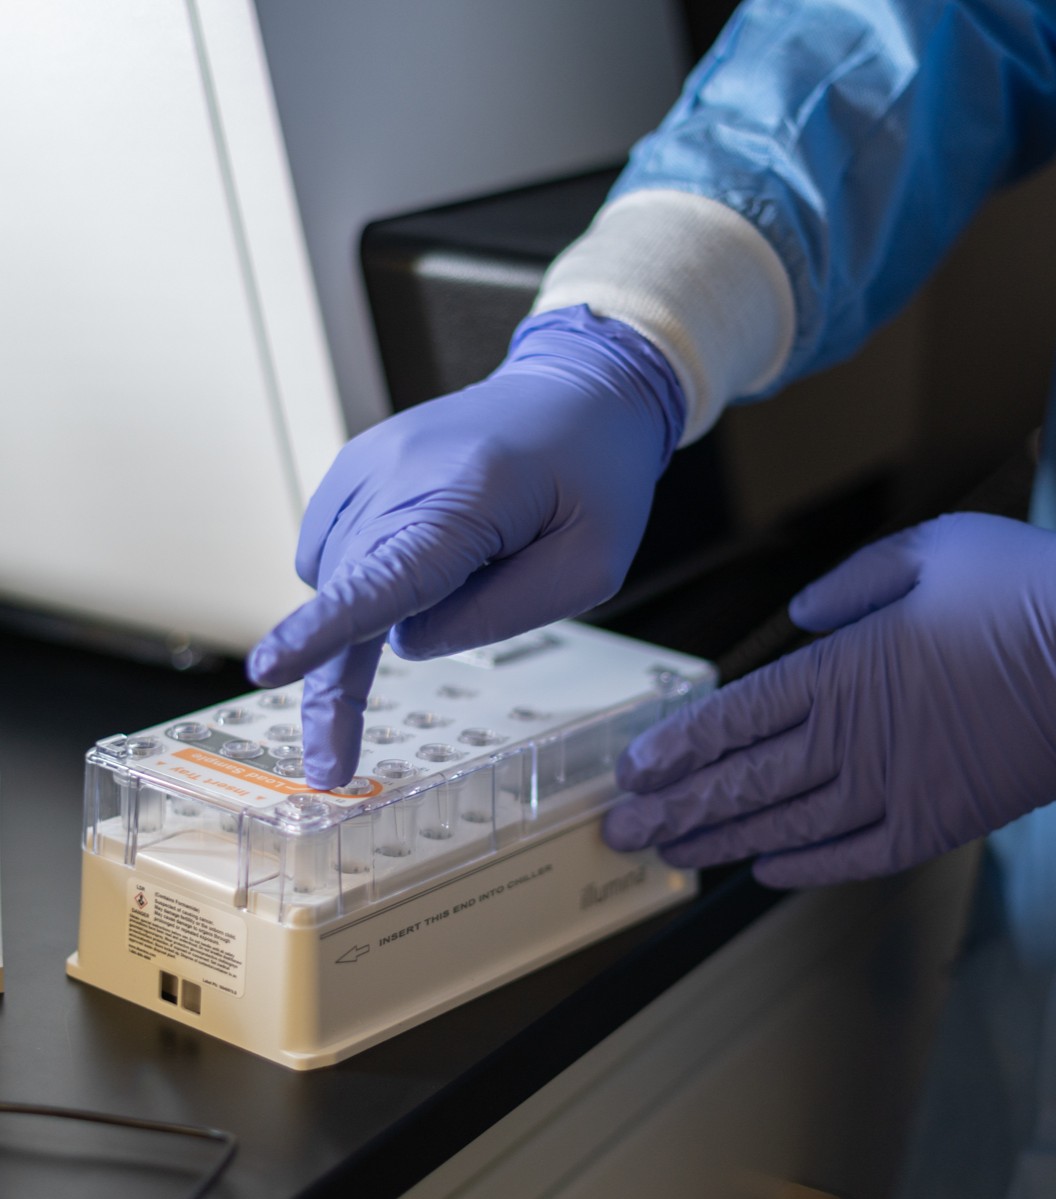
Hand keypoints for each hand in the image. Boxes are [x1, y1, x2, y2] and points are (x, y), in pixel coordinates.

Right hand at [247, 306, 683, 788]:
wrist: (579, 391)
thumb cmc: (597, 479)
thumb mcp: (589, 566)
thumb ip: (498, 616)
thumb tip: (404, 640)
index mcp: (468, 495)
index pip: (386, 577)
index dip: (325, 632)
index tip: (271, 671)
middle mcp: (399, 471)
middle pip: (348, 594)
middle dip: (336, 678)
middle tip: (334, 764)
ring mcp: (367, 462)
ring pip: (341, 578)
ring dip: (378, 605)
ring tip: (470, 566)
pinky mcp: (355, 466)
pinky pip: (337, 549)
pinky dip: (370, 573)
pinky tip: (428, 554)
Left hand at [603, 513, 1055, 885]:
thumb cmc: (1022, 589)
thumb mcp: (927, 552)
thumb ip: (850, 587)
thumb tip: (798, 620)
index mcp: (844, 670)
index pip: (735, 720)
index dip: (677, 749)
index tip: (631, 772)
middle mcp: (855, 739)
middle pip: (743, 784)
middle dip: (674, 809)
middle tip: (617, 833)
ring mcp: (895, 789)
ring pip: (786, 828)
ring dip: (721, 843)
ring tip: (669, 859)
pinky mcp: (938, 822)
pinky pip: (854, 856)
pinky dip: (804, 867)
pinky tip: (762, 873)